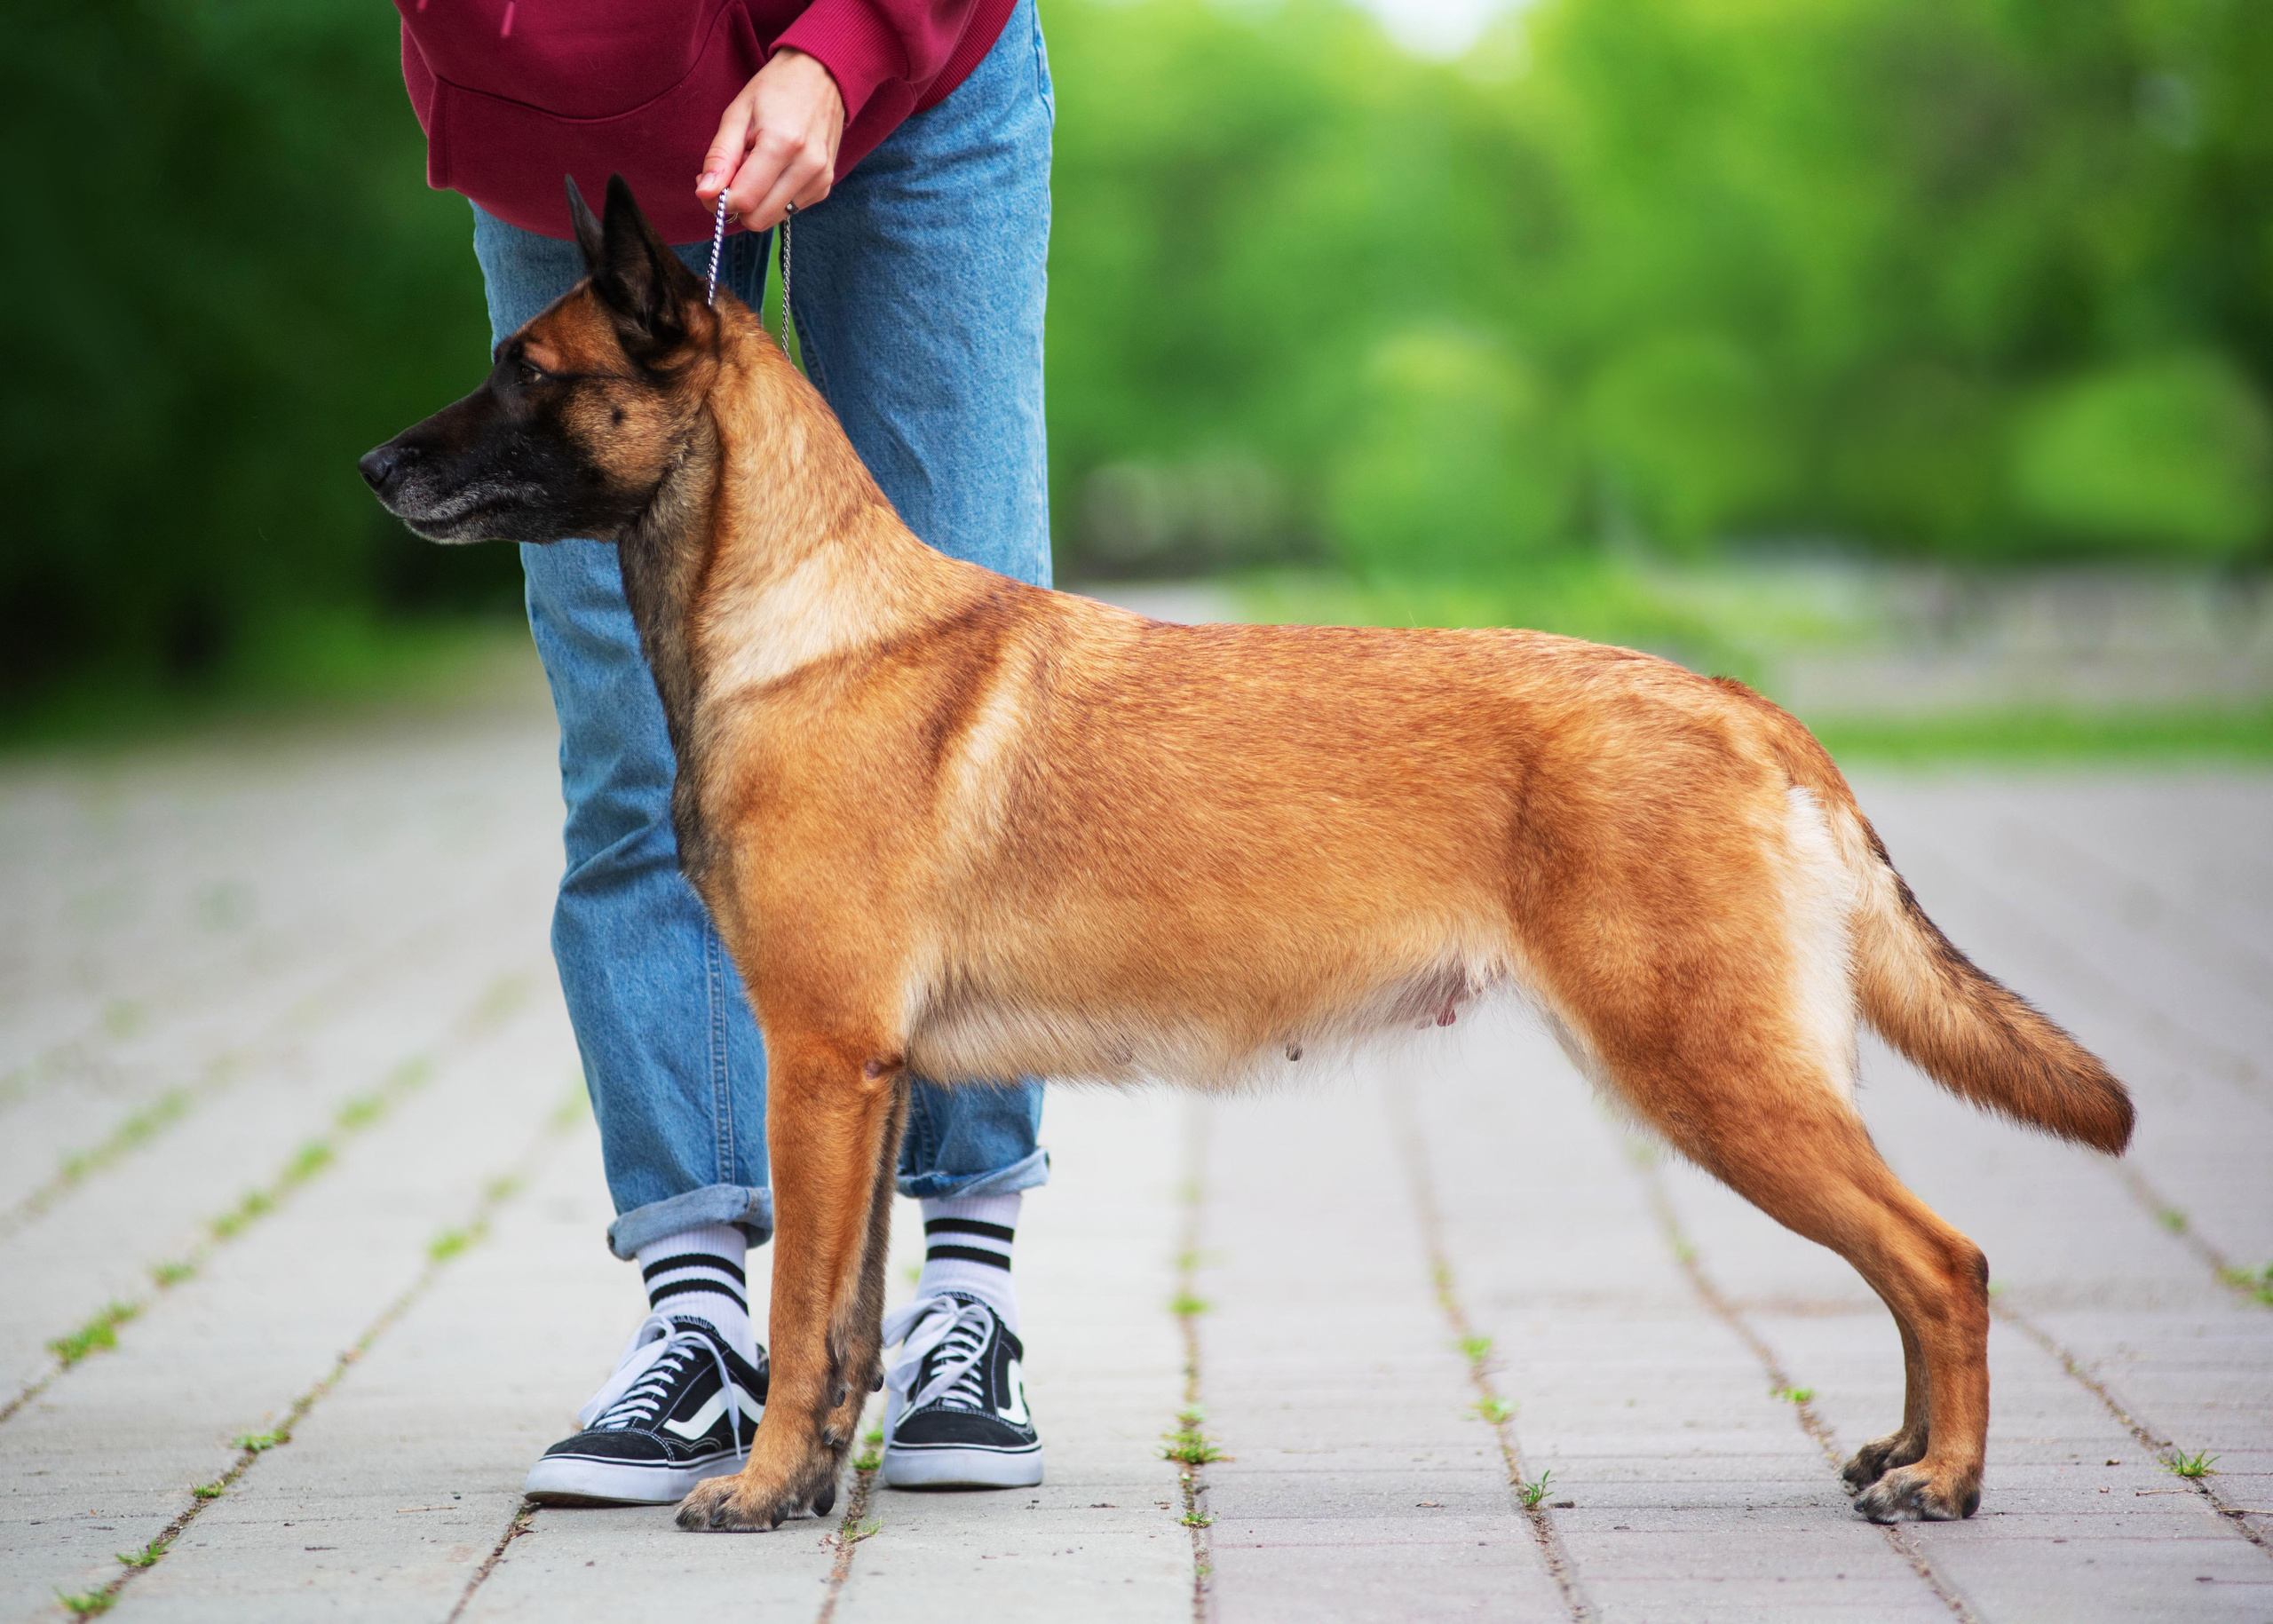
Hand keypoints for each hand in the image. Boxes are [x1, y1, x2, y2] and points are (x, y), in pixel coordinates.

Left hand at [697, 50, 845, 231]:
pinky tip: (774, 169)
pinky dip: (773, 197)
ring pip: (772, 218)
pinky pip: (788, 210)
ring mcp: (821, 179)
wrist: (822, 76)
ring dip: (756, 200)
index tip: (711, 183)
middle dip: (737, 204)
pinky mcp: (825, 187)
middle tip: (732, 173)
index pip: (745, 200)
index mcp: (783, 144)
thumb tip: (705, 194)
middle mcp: (808, 167)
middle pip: (759, 218)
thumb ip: (720, 156)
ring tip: (756, 165)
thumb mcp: (738, 114)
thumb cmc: (775, 89)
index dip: (720, 200)